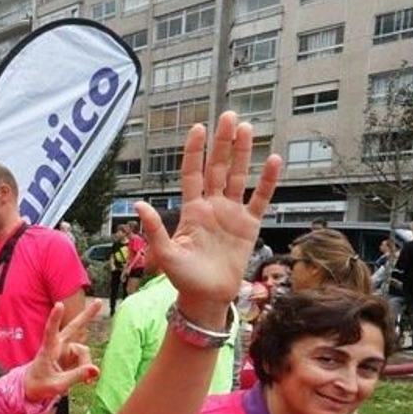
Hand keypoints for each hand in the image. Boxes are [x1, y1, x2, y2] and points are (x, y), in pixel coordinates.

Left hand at [24, 301, 100, 401]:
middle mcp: (58, 346)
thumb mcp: (58, 385)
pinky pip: (85, 360)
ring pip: (83, 351)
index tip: (59, 304)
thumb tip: (96, 370)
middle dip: (87, 316)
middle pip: (74, 327)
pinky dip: (86, 369)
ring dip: (86, 365)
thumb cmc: (40, 385)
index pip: (50, 332)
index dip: (55, 318)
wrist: (33, 388)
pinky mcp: (71, 355)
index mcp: (47, 350)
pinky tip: (86, 381)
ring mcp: (65, 349)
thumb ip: (76, 376)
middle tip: (99, 302)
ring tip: (86, 383)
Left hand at [146, 113, 279, 312]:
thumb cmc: (183, 278)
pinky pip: (261, 199)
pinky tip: (274, 161)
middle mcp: (212, 206)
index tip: (199, 128)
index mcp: (191, 210)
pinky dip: (268, 182)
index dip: (195, 151)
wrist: (207, 297)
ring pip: (238, 177)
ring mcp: (232, 214)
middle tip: (229, 116)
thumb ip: (154, 229)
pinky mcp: (249, 226)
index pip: (192, 173)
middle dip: (222, 143)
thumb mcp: (166, 254)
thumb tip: (138, 205)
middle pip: (217, 168)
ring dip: (243, 154)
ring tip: (247, 128)